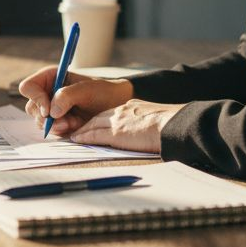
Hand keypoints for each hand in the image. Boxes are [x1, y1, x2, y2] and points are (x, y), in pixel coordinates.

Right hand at [18, 64, 133, 137]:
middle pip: (32, 107)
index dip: (35, 98)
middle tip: (66, 121)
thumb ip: (67, 96)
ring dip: (56, 125)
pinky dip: (62, 131)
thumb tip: (51, 112)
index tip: (49, 110)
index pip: (28, 87)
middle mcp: (47, 92)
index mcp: (50, 78)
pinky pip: (51, 130)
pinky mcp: (57, 122)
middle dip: (47, 117)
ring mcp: (51, 109)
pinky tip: (76, 126)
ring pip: (40, 121)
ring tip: (74, 123)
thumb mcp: (87, 90)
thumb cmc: (103, 91)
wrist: (115, 106)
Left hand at [68, 100, 185, 153]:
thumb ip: (146, 123)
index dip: (99, 120)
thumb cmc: (170, 125)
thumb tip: (148, 133)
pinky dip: (83, 137)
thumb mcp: (155, 119)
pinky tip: (76, 139)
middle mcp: (122, 111)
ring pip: (93, 125)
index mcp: (132, 107)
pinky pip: (94, 135)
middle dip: (86, 124)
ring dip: (81, 131)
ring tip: (73, 137)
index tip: (92, 125)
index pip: (110, 114)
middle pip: (98, 117)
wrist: (172, 124)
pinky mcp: (115, 133)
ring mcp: (117, 121)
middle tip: (76, 130)